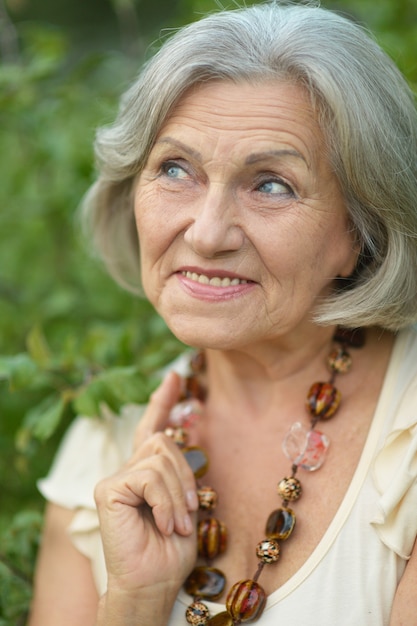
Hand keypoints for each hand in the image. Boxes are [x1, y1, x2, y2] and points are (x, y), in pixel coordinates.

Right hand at [94, 372, 198, 614]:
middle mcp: (129, 469)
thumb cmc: (171, 550)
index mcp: (147, 471)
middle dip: (186, 477)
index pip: (153, 427)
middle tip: (189, 514)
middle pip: (165, 442)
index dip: (163, 401)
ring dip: (179, 496)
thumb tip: (182, 432)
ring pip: (161, 457)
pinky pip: (149, 476)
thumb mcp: (185, 502)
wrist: (153, 583)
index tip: (174, 376)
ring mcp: (116, 477)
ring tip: (175, 525)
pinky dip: (165, 502)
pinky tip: (162, 524)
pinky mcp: (108, 488)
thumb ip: (178, 470)